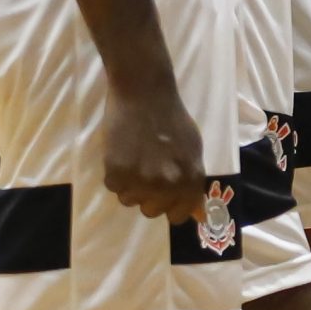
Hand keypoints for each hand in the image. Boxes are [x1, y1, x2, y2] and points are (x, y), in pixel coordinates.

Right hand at [103, 80, 207, 221]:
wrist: (145, 94)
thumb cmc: (173, 120)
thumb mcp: (193, 151)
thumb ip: (192, 183)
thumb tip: (197, 214)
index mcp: (191, 180)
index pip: (179, 215)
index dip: (171, 206)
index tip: (165, 195)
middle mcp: (167, 185)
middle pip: (152, 211)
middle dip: (149, 195)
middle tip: (147, 170)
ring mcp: (141, 180)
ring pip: (129, 200)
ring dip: (130, 185)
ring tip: (135, 159)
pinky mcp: (116, 171)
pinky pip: (113, 187)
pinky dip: (115, 173)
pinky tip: (123, 153)